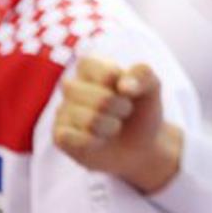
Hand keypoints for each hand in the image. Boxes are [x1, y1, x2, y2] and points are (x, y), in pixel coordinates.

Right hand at [51, 57, 180, 193]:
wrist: (141, 145)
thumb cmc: (141, 110)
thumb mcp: (151, 87)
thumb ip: (143, 75)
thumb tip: (124, 86)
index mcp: (90, 67)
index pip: (94, 67)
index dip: (116, 81)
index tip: (127, 89)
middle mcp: (72, 86)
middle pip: (101, 99)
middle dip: (122, 108)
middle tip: (124, 111)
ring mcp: (63, 111)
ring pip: (90, 120)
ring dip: (111, 127)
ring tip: (113, 126)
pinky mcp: (60, 135)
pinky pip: (73, 138)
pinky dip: (95, 142)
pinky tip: (99, 140)